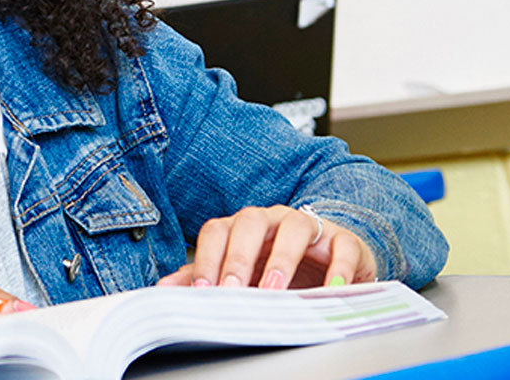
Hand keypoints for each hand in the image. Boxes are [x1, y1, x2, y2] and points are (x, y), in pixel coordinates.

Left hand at [158, 206, 374, 290]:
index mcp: (242, 226)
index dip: (207, 258)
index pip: (217, 230)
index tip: (202, 290)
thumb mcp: (241, 271)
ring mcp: (310, 226)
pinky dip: (338, 268)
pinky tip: (331, 289)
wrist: (331, 256)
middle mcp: (274, 219)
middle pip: (250, 222)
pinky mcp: (345, 240)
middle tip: (233, 290)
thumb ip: (204, 276)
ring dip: (282, 259)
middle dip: (239, 257)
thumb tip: (163, 289)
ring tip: (274, 290)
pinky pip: (342, 247)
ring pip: (295, 227)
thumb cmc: (277, 263)